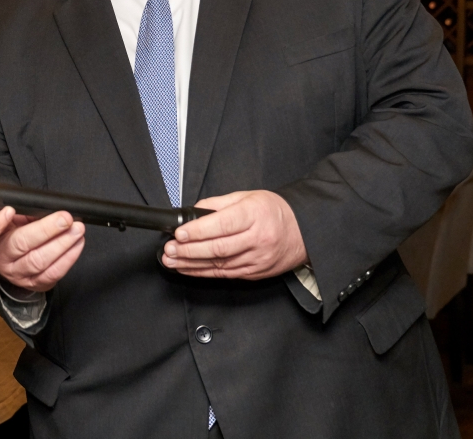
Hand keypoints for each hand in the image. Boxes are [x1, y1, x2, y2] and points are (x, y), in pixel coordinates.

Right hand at [0, 212, 84, 292]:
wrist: (2, 252)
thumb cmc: (7, 229)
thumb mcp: (7, 218)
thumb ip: (18, 213)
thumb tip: (41, 207)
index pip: (21, 240)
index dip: (44, 229)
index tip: (62, 217)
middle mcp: (8, 265)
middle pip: (36, 257)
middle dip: (58, 239)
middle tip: (74, 224)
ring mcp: (22, 277)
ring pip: (46, 268)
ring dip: (67, 249)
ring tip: (78, 233)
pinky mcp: (36, 284)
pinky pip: (54, 275)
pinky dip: (68, 260)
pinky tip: (77, 245)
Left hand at [161, 191, 307, 279]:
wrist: (304, 232)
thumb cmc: (274, 211)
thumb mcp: (248, 196)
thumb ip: (219, 203)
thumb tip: (193, 211)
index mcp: (254, 215)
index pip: (222, 224)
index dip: (197, 231)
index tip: (178, 233)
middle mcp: (257, 239)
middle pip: (218, 248)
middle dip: (189, 250)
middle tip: (169, 250)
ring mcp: (257, 259)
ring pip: (219, 265)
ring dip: (191, 264)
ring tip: (171, 260)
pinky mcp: (255, 273)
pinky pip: (226, 275)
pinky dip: (204, 273)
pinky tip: (188, 269)